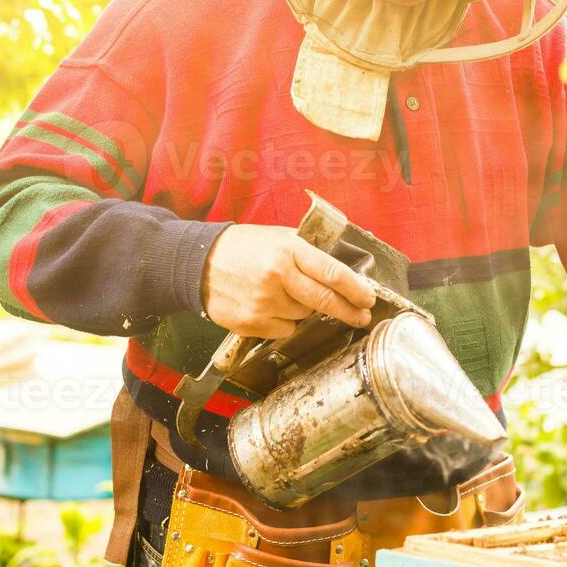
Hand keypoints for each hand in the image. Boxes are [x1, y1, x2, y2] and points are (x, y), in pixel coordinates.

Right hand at [201, 224, 375, 338]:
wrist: (198, 263)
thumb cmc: (243, 247)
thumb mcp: (278, 236)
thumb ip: (308, 251)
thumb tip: (342, 270)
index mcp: (288, 250)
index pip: (332, 272)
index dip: (356, 289)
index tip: (369, 299)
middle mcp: (278, 276)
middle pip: (325, 300)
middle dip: (349, 310)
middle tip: (361, 316)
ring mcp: (264, 302)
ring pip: (304, 316)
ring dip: (304, 309)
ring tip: (285, 294)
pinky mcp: (252, 323)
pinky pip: (285, 329)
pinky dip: (284, 321)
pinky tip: (269, 306)